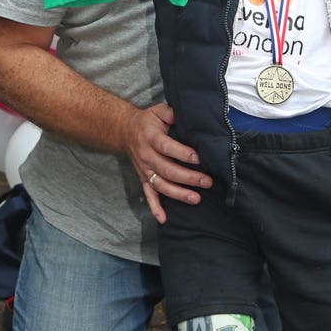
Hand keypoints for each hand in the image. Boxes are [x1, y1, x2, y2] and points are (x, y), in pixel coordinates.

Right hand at [121, 102, 212, 223]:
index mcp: (151, 137)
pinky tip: (163, 219)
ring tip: (196, 198)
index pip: (167, 147)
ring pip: (161, 185)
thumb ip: (173, 113)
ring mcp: (144, 169)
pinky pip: (148, 195)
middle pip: (167, 170)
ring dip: (178, 194)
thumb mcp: (159, 111)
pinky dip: (154, 208)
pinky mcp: (143, 178)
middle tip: (207, 182)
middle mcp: (146, 156)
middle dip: (188, 178)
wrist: (124, 130)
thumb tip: (192, 116)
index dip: (183, 154)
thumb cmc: (147, 121)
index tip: (200, 159)